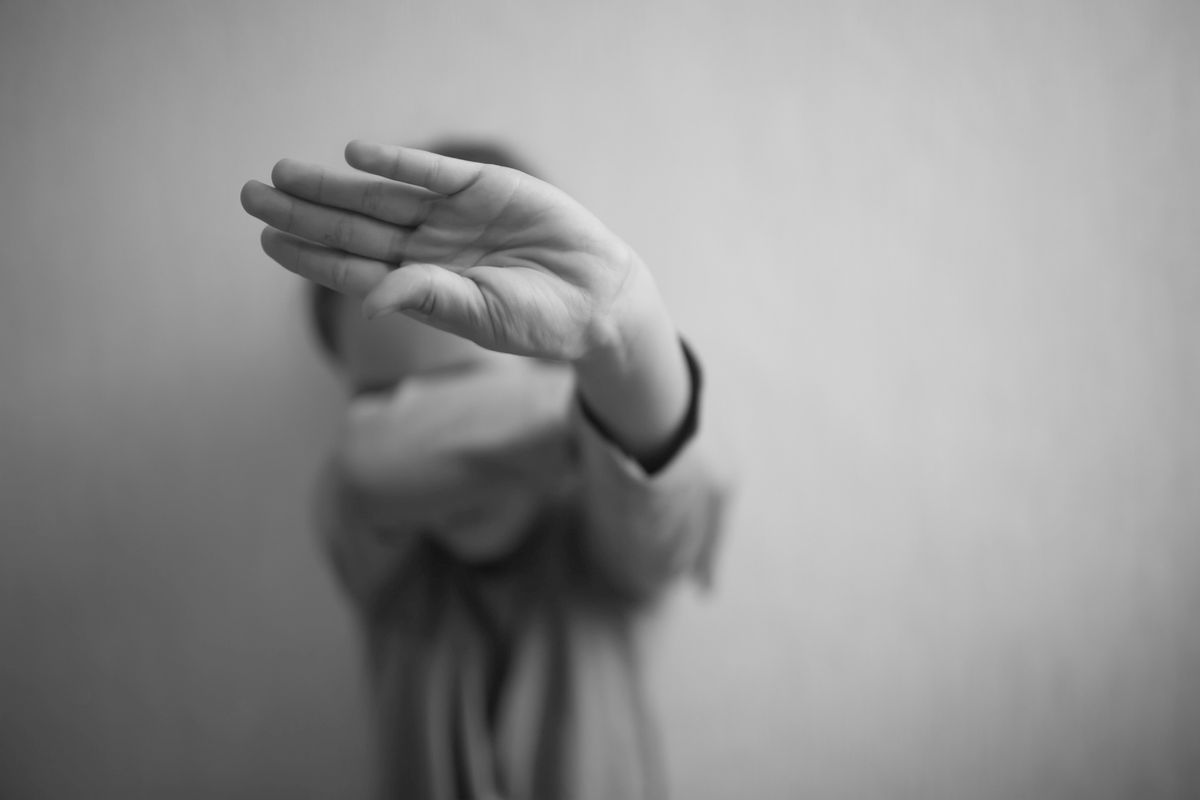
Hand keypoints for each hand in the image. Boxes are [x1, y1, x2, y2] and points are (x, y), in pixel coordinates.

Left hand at [240, 141, 645, 361]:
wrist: (598, 296)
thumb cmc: (539, 319)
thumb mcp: (479, 316)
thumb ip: (426, 298)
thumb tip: (368, 300)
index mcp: (420, 287)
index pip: (350, 267)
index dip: (307, 253)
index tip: (265, 239)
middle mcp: (427, 249)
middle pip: (353, 225)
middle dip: (302, 212)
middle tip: (251, 195)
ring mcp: (452, 217)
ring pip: (380, 195)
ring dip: (333, 184)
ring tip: (285, 173)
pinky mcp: (483, 188)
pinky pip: (430, 173)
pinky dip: (396, 163)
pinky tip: (356, 155)